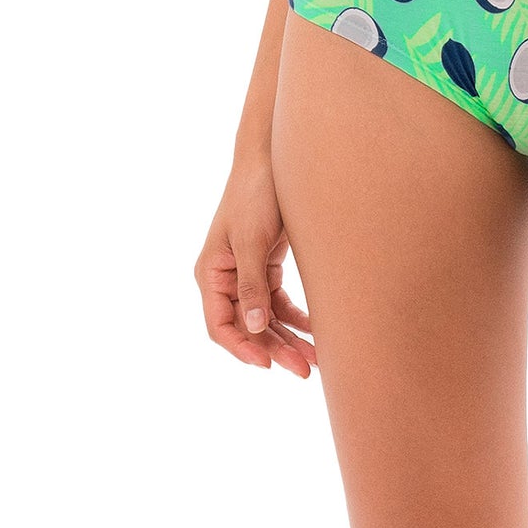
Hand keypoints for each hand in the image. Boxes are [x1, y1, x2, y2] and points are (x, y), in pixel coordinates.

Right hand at [195, 156, 317, 374]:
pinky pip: (279, 302)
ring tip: (317, 360)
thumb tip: (254, 328)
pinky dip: (296, 317)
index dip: (242, 348)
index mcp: (211, 273)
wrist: (272, 157)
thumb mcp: (251, 240)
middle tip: (306, 370)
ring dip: (289, 338)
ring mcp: (246, 273)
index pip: (220, 325)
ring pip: (266, 318)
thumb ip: (251, 285)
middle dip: (275, 349)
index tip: (268, 364)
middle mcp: (225, 278)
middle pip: (248, 327)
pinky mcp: (266, 265)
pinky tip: (316, 331)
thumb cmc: (255, 194)